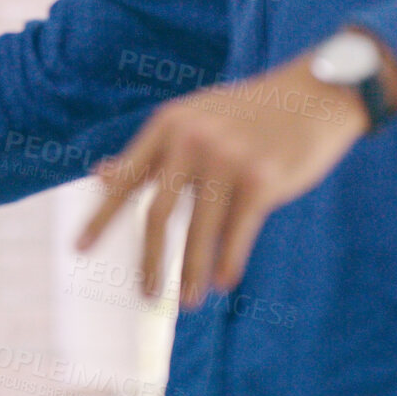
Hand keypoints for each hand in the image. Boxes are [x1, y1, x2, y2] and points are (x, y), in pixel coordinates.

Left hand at [74, 43, 396, 307]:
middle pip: (158, 214)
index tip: (79, 249)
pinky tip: (224, 282)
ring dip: (192, 273)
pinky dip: (229, 262)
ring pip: (200, 231)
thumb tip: (100, 173)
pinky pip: (237, 233)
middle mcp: (192, 141)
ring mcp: (228, 159)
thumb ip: (150, 150)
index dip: (101, 217)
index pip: (125, 179)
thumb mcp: (193, 119)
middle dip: (150, 261)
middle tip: (145, 294)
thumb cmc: (248, 112)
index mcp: (168, 125)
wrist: (317, 93)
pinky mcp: (261, 179)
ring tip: (189, 302)